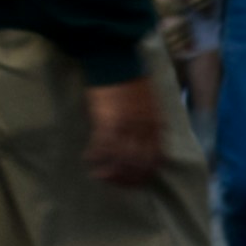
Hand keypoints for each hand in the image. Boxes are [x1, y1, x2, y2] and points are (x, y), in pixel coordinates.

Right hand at [81, 76, 166, 192]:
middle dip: (126, 178)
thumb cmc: (132, 82)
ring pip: (120, 159)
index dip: (144, 175)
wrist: (118, 61)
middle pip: (138, 164)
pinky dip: (96, 156)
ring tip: (99, 175)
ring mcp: (126, 126)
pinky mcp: (107, 121)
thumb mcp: (150, 106)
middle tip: (114, 183)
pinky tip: (89, 158)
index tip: (133, 182)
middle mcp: (144, 129)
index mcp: (157, 125)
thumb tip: (145, 145)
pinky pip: (102, 146)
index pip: (155, 160)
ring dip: (109, 171)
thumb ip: (150, 126)